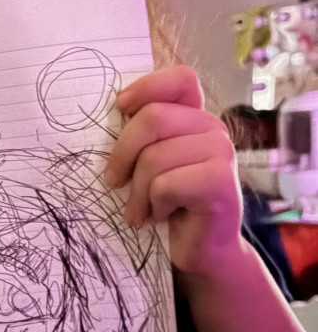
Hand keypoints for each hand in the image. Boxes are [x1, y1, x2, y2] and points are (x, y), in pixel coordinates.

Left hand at [103, 66, 243, 277]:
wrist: (200, 251)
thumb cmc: (169, 206)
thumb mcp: (149, 165)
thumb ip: (141, 137)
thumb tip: (109, 114)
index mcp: (196, 118)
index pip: (180, 80)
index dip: (147, 87)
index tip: (119, 108)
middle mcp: (213, 129)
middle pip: (153, 119)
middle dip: (122, 154)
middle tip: (113, 182)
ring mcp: (222, 154)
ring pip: (155, 157)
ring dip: (137, 192)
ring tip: (141, 210)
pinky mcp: (221, 183)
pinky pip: (166, 184)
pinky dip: (155, 205)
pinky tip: (162, 217)